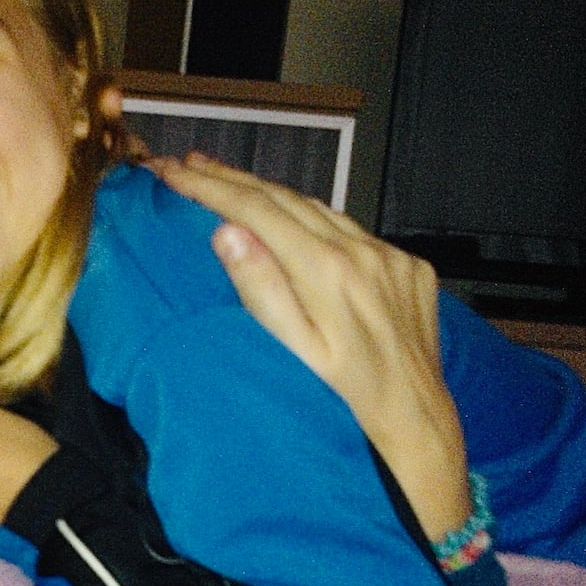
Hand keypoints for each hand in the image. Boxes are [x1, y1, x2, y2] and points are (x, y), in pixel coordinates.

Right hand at [147, 153, 471, 540]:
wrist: (413, 422)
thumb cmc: (341, 399)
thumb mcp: (292, 353)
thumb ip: (261, 290)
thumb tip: (226, 233)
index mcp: (327, 272)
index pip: (255, 211)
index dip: (209, 187)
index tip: (171, 171)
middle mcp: (362, 252)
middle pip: (284, 199)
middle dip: (231, 179)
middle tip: (188, 163)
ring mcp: (390, 256)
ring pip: (319, 210)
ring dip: (271, 195)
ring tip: (229, 181)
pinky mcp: (409, 266)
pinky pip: (354, 232)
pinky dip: (317, 221)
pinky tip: (294, 221)